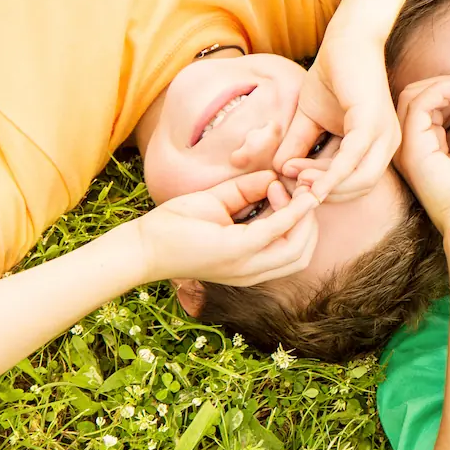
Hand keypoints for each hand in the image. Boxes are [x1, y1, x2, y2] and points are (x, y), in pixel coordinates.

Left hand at [136, 171, 319, 285]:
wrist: (141, 246)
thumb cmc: (176, 227)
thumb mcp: (220, 204)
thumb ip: (248, 192)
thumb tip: (275, 177)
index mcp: (251, 264)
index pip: (296, 250)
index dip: (303, 219)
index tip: (289, 190)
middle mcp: (253, 271)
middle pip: (303, 252)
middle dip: (309, 219)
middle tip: (297, 190)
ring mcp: (245, 266)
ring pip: (298, 248)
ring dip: (301, 215)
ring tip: (286, 190)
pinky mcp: (235, 251)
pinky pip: (274, 231)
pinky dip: (287, 210)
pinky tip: (282, 189)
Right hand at [273, 20, 400, 202]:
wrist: (344, 41)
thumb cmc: (332, 76)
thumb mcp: (309, 118)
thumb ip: (297, 145)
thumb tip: (278, 171)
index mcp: (377, 147)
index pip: (353, 183)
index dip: (323, 189)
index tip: (291, 185)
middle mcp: (387, 145)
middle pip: (359, 189)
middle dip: (325, 193)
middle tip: (292, 186)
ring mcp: (383, 135)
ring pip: (359, 181)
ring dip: (324, 185)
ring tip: (295, 177)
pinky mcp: (372, 123)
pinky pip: (352, 160)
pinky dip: (330, 175)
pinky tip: (308, 181)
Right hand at [395, 76, 449, 257]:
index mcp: (426, 147)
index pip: (427, 105)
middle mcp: (410, 147)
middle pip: (415, 96)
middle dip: (447, 84)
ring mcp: (408, 148)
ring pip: (412, 96)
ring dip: (446, 85)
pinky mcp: (412, 149)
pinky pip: (418, 105)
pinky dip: (441, 90)